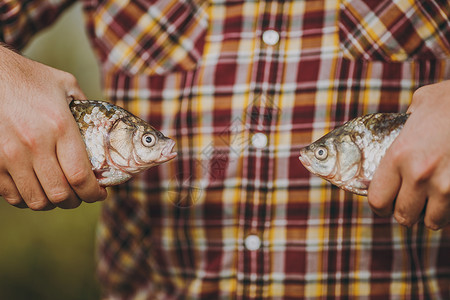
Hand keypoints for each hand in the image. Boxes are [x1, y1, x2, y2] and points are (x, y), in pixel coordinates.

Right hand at [0, 45, 106, 209]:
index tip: (99, 194)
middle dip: (74, 201)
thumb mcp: (64, 84)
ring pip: (35, 200)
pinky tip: (33, 188)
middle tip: (78, 196)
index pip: (80, 176)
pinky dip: (25, 198)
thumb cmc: (27, 77)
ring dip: (50, 202)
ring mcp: (9, 154)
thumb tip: (100, 124)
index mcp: (59, 126)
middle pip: (59, 194)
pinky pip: (10, 195)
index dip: (93, 193)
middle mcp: (34, 144)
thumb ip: (84, 105)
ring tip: (56, 194)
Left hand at [368, 80, 449, 229]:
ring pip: (432, 221)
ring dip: (431, 214)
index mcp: (399, 154)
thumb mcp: (421, 103)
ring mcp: (447, 186)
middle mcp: (419, 174)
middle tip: (411, 201)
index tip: (386, 202)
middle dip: (406, 211)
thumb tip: (405, 122)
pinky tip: (449, 196)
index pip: (377, 200)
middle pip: (403, 216)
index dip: (380, 205)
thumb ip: (407, 121)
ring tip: (433, 200)